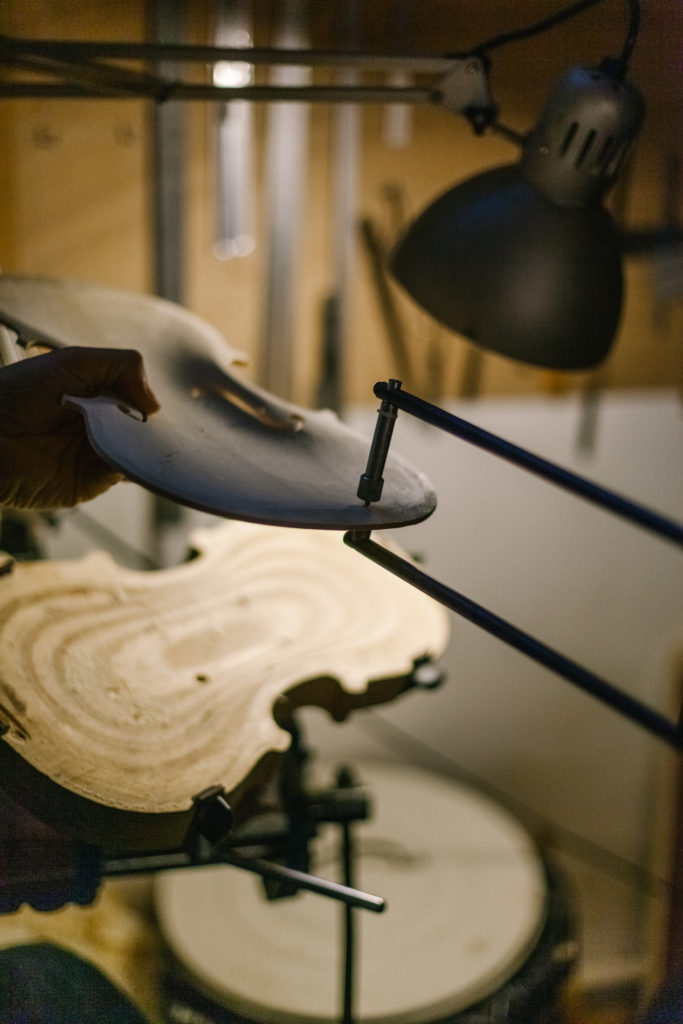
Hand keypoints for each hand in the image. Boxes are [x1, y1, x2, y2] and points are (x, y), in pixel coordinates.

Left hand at [0, 346, 159, 509]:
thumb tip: (155, 404)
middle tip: (174, 423)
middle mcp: (98, 425)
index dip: (151, 398)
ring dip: (152, 447)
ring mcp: (96, 455)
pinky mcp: (91, 483)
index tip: (172, 400)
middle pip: (142, 427)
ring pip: (139, 452)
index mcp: (93, 394)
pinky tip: (144, 455)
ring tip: (164, 440)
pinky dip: (138, 467)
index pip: (136, 396)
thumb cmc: (18, 393)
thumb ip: (121, 366)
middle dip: (157, 425)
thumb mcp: (73, 362)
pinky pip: (124, 474)